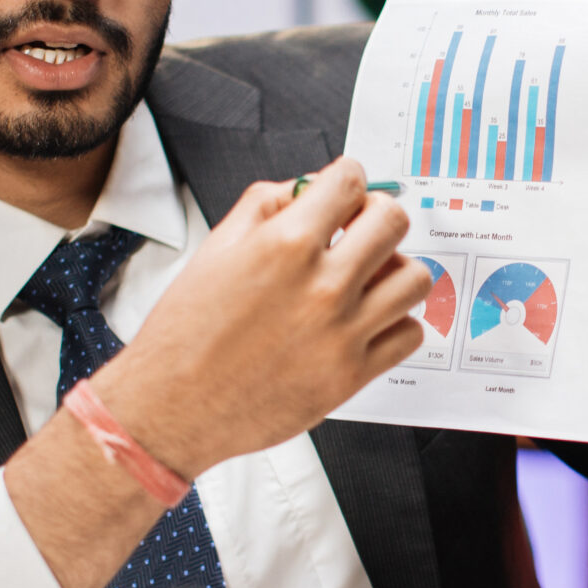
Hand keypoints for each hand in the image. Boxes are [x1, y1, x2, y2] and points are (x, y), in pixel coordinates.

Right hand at [91, 157, 428, 477]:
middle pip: (393, 221)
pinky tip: (368, 321)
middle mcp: (322, 285)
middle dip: (377, 216)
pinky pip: (409, 334)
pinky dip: (396, 323)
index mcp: (285, 245)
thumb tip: (306, 187)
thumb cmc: (186, 334)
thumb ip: (265, 206)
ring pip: (415, 278)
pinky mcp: (352, 375)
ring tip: (369, 279)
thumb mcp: (215, 249)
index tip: (344, 194)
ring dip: (395, 270)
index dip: (347, 181)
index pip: (350, 180)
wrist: (173, 408)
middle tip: (359, 231)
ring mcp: (342, 332)